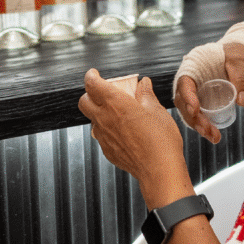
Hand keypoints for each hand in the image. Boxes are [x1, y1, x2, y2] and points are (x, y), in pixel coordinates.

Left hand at [79, 70, 185, 202]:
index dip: (91, 76)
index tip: (94, 74)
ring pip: (92, 119)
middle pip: (84, 101)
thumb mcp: (156, 110)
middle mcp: (104, 118)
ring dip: (99, 113)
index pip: (92, 84)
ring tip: (117, 113)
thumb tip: (143, 84)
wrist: (159, 169)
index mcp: (115, 103)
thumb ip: (146, 94)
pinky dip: (107, 129)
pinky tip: (122, 131)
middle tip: (103, 92)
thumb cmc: (159, 140)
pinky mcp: (107, 150)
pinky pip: (101, 135)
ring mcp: (103, 136)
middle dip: (90, 94)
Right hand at [174, 40, 243, 144]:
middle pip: (184, 102)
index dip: (187, 98)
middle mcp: (189, 83)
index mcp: (192, 68)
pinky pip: (198, 116)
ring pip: (189, 112)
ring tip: (214, 137)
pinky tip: (213, 135)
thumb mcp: (240, 63)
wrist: (238, 57)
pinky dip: (204, 126)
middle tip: (207, 130)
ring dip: (199, 126)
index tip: (195, 110)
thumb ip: (241, 79)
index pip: (184, 84)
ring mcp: (194, 94)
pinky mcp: (201, 103)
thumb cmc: (235, 54)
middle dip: (194, 118)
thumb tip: (243, 101)